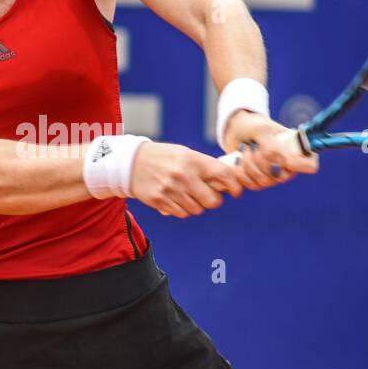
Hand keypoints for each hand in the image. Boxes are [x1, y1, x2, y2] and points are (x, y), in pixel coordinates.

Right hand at [129, 141, 245, 217]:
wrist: (132, 162)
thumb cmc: (164, 158)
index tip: (235, 192)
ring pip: (197, 210)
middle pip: (212, 201)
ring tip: (187, 195)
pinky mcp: (160, 201)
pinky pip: (181, 213)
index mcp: (193, 161)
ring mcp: (171, 190)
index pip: (224, 175)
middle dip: (213, 200)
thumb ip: (205, 167)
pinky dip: (182, 209)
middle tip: (208, 196)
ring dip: (196, 205)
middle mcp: (183, 176)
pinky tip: (176, 198)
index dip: (234, 186)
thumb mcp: (186, 154)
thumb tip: (228, 183)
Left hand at [221, 110, 319, 188]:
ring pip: (264, 182)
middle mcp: (288, 166)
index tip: (285, 157)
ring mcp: (274, 176)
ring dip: (249, 165)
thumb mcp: (262, 129)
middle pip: (281, 177)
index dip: (300, 165)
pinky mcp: (259, 180)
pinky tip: (238, 161)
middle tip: (253, 145)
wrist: (236, 130)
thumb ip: (270, 144)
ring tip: (245, 149)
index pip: (310, 165)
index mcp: (297, 149)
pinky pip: (253, 185)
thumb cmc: (254, 126)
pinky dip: (242, 173)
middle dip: (261, 161)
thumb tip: (274, 161)